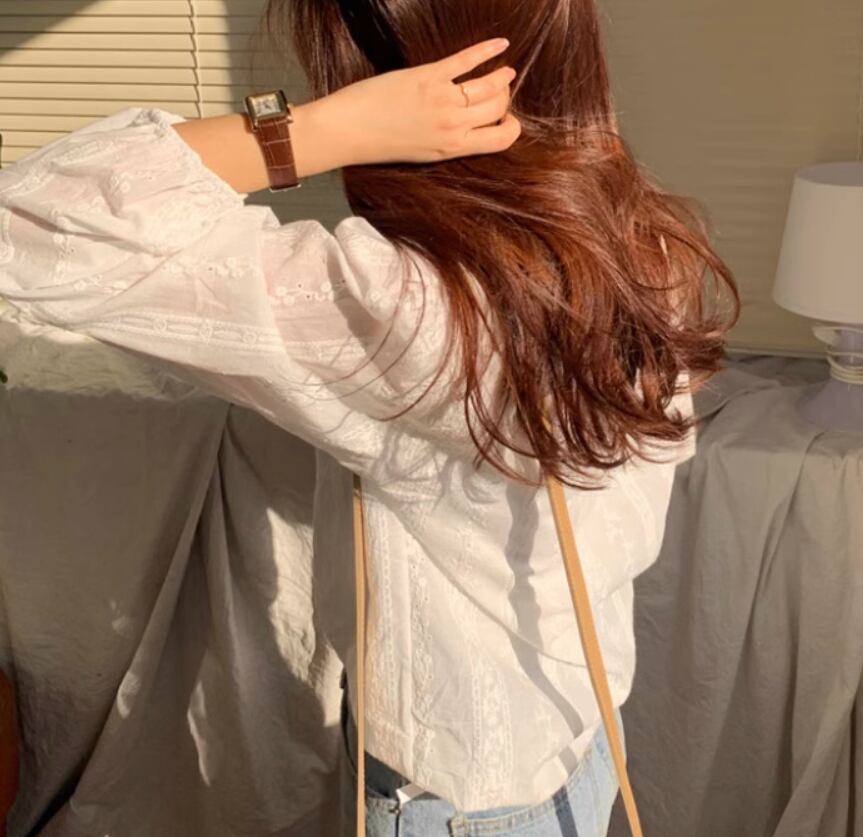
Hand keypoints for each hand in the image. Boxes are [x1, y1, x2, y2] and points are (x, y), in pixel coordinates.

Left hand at [291, 38, 520, 175]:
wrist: (348, 131)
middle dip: (504, 99)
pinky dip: (487, 50)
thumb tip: (469, 128)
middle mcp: (453, 126)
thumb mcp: (424, 154)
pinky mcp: (428, 76)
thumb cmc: (381, 145)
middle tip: (499, 92)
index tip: (504, 118)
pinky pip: (466, 60)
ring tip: (505, 71)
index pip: (502, 139)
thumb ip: (450, 142)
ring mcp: (442, 99)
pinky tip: (501, 43)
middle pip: (498, 107)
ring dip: (501, 76)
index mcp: (453, 148)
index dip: (509, 126)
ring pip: (489, 85)